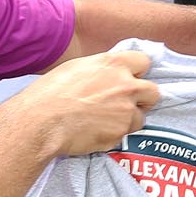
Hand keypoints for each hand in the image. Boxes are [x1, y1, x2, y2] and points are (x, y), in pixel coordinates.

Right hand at [22, 48, 159, 157]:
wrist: (42, 121)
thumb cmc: (51, 92)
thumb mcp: (77, 68)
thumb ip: (101, 70)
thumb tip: (108, 75)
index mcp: (115, 64)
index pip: (144, 62)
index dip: (137, 71)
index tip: (130, 78)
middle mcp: (126, 86)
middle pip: (153, 92)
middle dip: (143, 98)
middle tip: (125, 103)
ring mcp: (126, 112)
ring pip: (140, 118)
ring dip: (128, 120)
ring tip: (105, 121)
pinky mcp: (120, 134)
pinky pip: (124, 135)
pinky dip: (114, 135)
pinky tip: (95, 132)